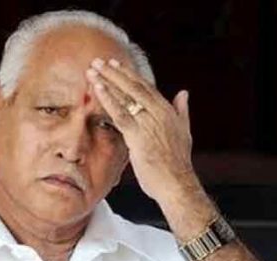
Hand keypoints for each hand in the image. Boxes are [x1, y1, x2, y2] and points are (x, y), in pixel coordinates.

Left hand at [85, 58, 199, 204]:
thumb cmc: (177, 164)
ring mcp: (149, 123)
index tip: (114, 64)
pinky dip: (109, 100)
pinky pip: (120, 114)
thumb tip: (183, 93)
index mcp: (168, 111)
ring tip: (92, 70)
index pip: (145, 87)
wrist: (178, 184)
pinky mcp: (139, 136)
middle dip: (114, 73)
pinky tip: (97, 89)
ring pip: (125, 96)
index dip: (129, 75)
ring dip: (108, 82)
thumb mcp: (184, 132)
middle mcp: (159, 113)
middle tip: (97, 61)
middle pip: (133, 87)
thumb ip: (182, 111)